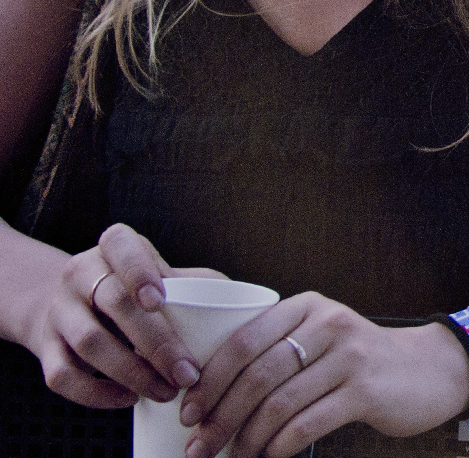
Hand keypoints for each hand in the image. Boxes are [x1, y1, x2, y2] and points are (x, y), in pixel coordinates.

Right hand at [22, 224, 221, 408]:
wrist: (70, 303)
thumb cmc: (135, 289)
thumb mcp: (159, 274)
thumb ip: (195, 283)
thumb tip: (248, 305)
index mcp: (113, 247)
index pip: (120, 245)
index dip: (139, 271)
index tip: (161, 300)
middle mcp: (79, 273)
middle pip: (114, 304)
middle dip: (156, 342)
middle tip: (187, 373)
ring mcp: (58, 310)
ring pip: (89, 343)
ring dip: (132, 373)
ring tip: (166, 392)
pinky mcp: (44, 347)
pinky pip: (62, 375)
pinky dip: (96, 393)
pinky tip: (128, 399)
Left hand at [179, 294, 468, 457]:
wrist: (426, 370)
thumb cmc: (357, 362)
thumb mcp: (320, 338)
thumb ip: (278, 349)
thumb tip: (207, 395)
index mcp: (307, 306)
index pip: (243, 341)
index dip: (209, 381)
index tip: (188, 413)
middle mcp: (328, 324)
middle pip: (257, 375)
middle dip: (220, 417)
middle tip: (199, 446)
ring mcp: (350, 356)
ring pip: (279, 403)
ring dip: (246, 439)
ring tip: (231, 457)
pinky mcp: (365, 390)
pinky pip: (307, 423)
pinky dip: (279, 446)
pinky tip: (268, 456)